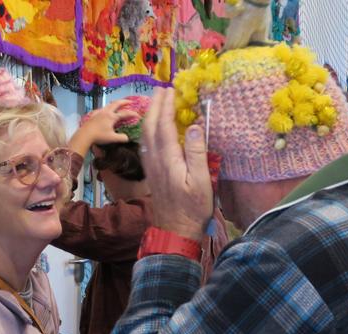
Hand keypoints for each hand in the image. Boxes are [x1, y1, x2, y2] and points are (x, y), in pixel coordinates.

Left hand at [69, 100, 139, 156]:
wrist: (84, 135)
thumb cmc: (99, 136)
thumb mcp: (112, 138)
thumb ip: (122, 138)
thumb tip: (127, 138)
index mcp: (112, 117)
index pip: (125, 114)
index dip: (132, 114)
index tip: (138, 115)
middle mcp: (106, 112)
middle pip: (116, 103)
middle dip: (124, 101)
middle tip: (130, 101)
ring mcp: (99, 112)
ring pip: (108, 105)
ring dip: (114, 104)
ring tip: (118, 105)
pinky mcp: (93, 115)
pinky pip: (101, 109)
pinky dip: (105, 109)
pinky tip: (103, 111)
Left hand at [140, 88, 212, 240]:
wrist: (175, 231)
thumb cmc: (193, 208)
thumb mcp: (202, 181)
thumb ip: (197, 153)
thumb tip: (194, 126)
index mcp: (168, 159)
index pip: (164, 125)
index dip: (166, 106)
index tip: (170, 90)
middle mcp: (156, 160)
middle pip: (150, 126)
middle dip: (154, 105)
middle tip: (161, 89)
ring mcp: (152, 166)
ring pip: (145, 135)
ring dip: (150, 115)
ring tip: (157, 102)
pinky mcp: (152, 172)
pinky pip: (147, 144)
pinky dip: (149, 129)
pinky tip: (154, 127)